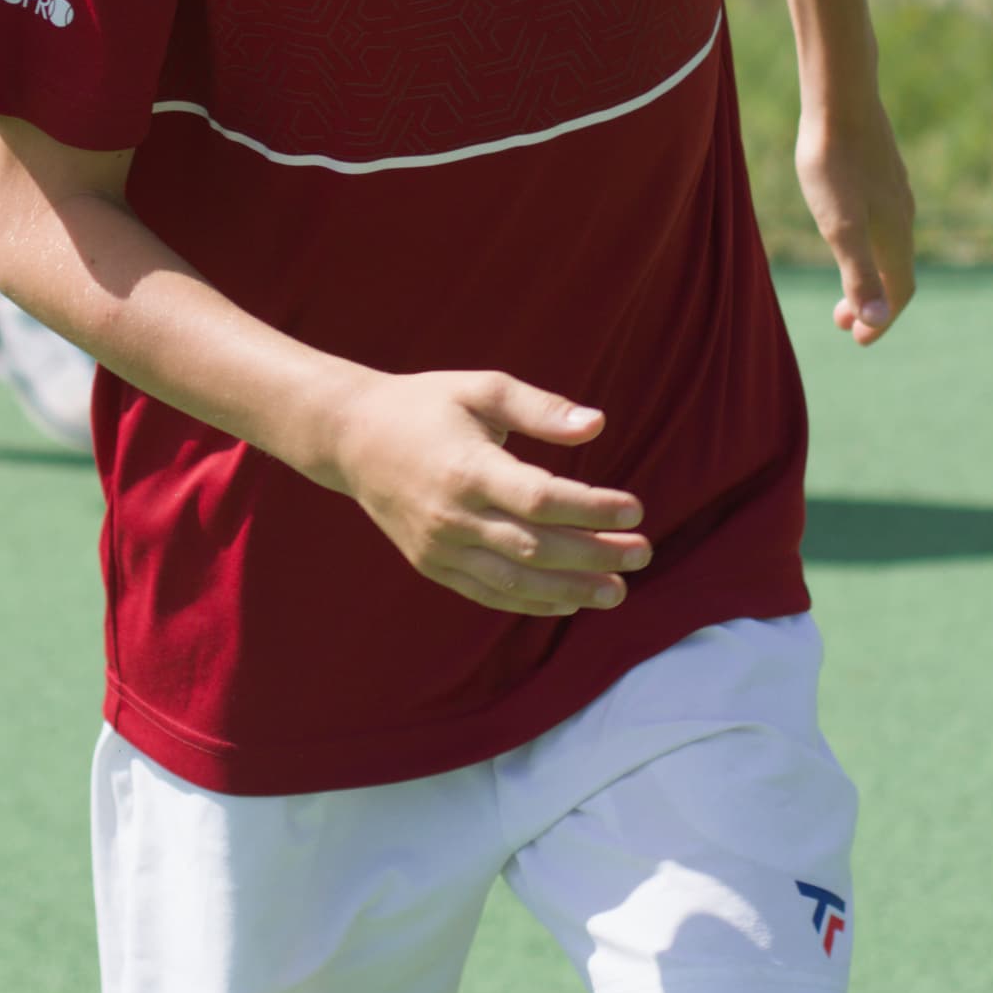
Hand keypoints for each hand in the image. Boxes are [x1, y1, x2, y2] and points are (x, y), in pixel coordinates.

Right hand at [323, 370, 651, 618]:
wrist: (350, 438)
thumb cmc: (425, 406)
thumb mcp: (480, 390)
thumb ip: (539, 408)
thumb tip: (597, 426)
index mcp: (466, 468)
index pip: (540, 499)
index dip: (591, 509)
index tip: (635, 508)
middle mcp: (451, 515)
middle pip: (536, 546)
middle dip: (595, 554)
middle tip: (641, 554)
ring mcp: (439, 546)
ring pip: (515, 580)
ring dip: (571, 589)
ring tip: (617, 591)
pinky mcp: (431, 564)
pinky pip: (488, 593)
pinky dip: (531, 602)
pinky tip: (570, 601)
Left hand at [798, 98, 917, 345]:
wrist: (840, 98)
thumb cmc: (833, 163)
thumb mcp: (839, 225)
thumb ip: (858, 273)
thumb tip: (876, 320)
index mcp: (894, 234)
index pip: (898, 291)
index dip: (881, 320)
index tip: (857, 339)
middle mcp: (902, 215)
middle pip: (894, 271)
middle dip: (871, 302)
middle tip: (840, 321)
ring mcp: (893, 190)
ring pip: (888, 245)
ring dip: (867, 272)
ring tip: (840, 284)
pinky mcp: (881, 169)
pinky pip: (882, 220)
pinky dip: (866, 243)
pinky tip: (846, 229)